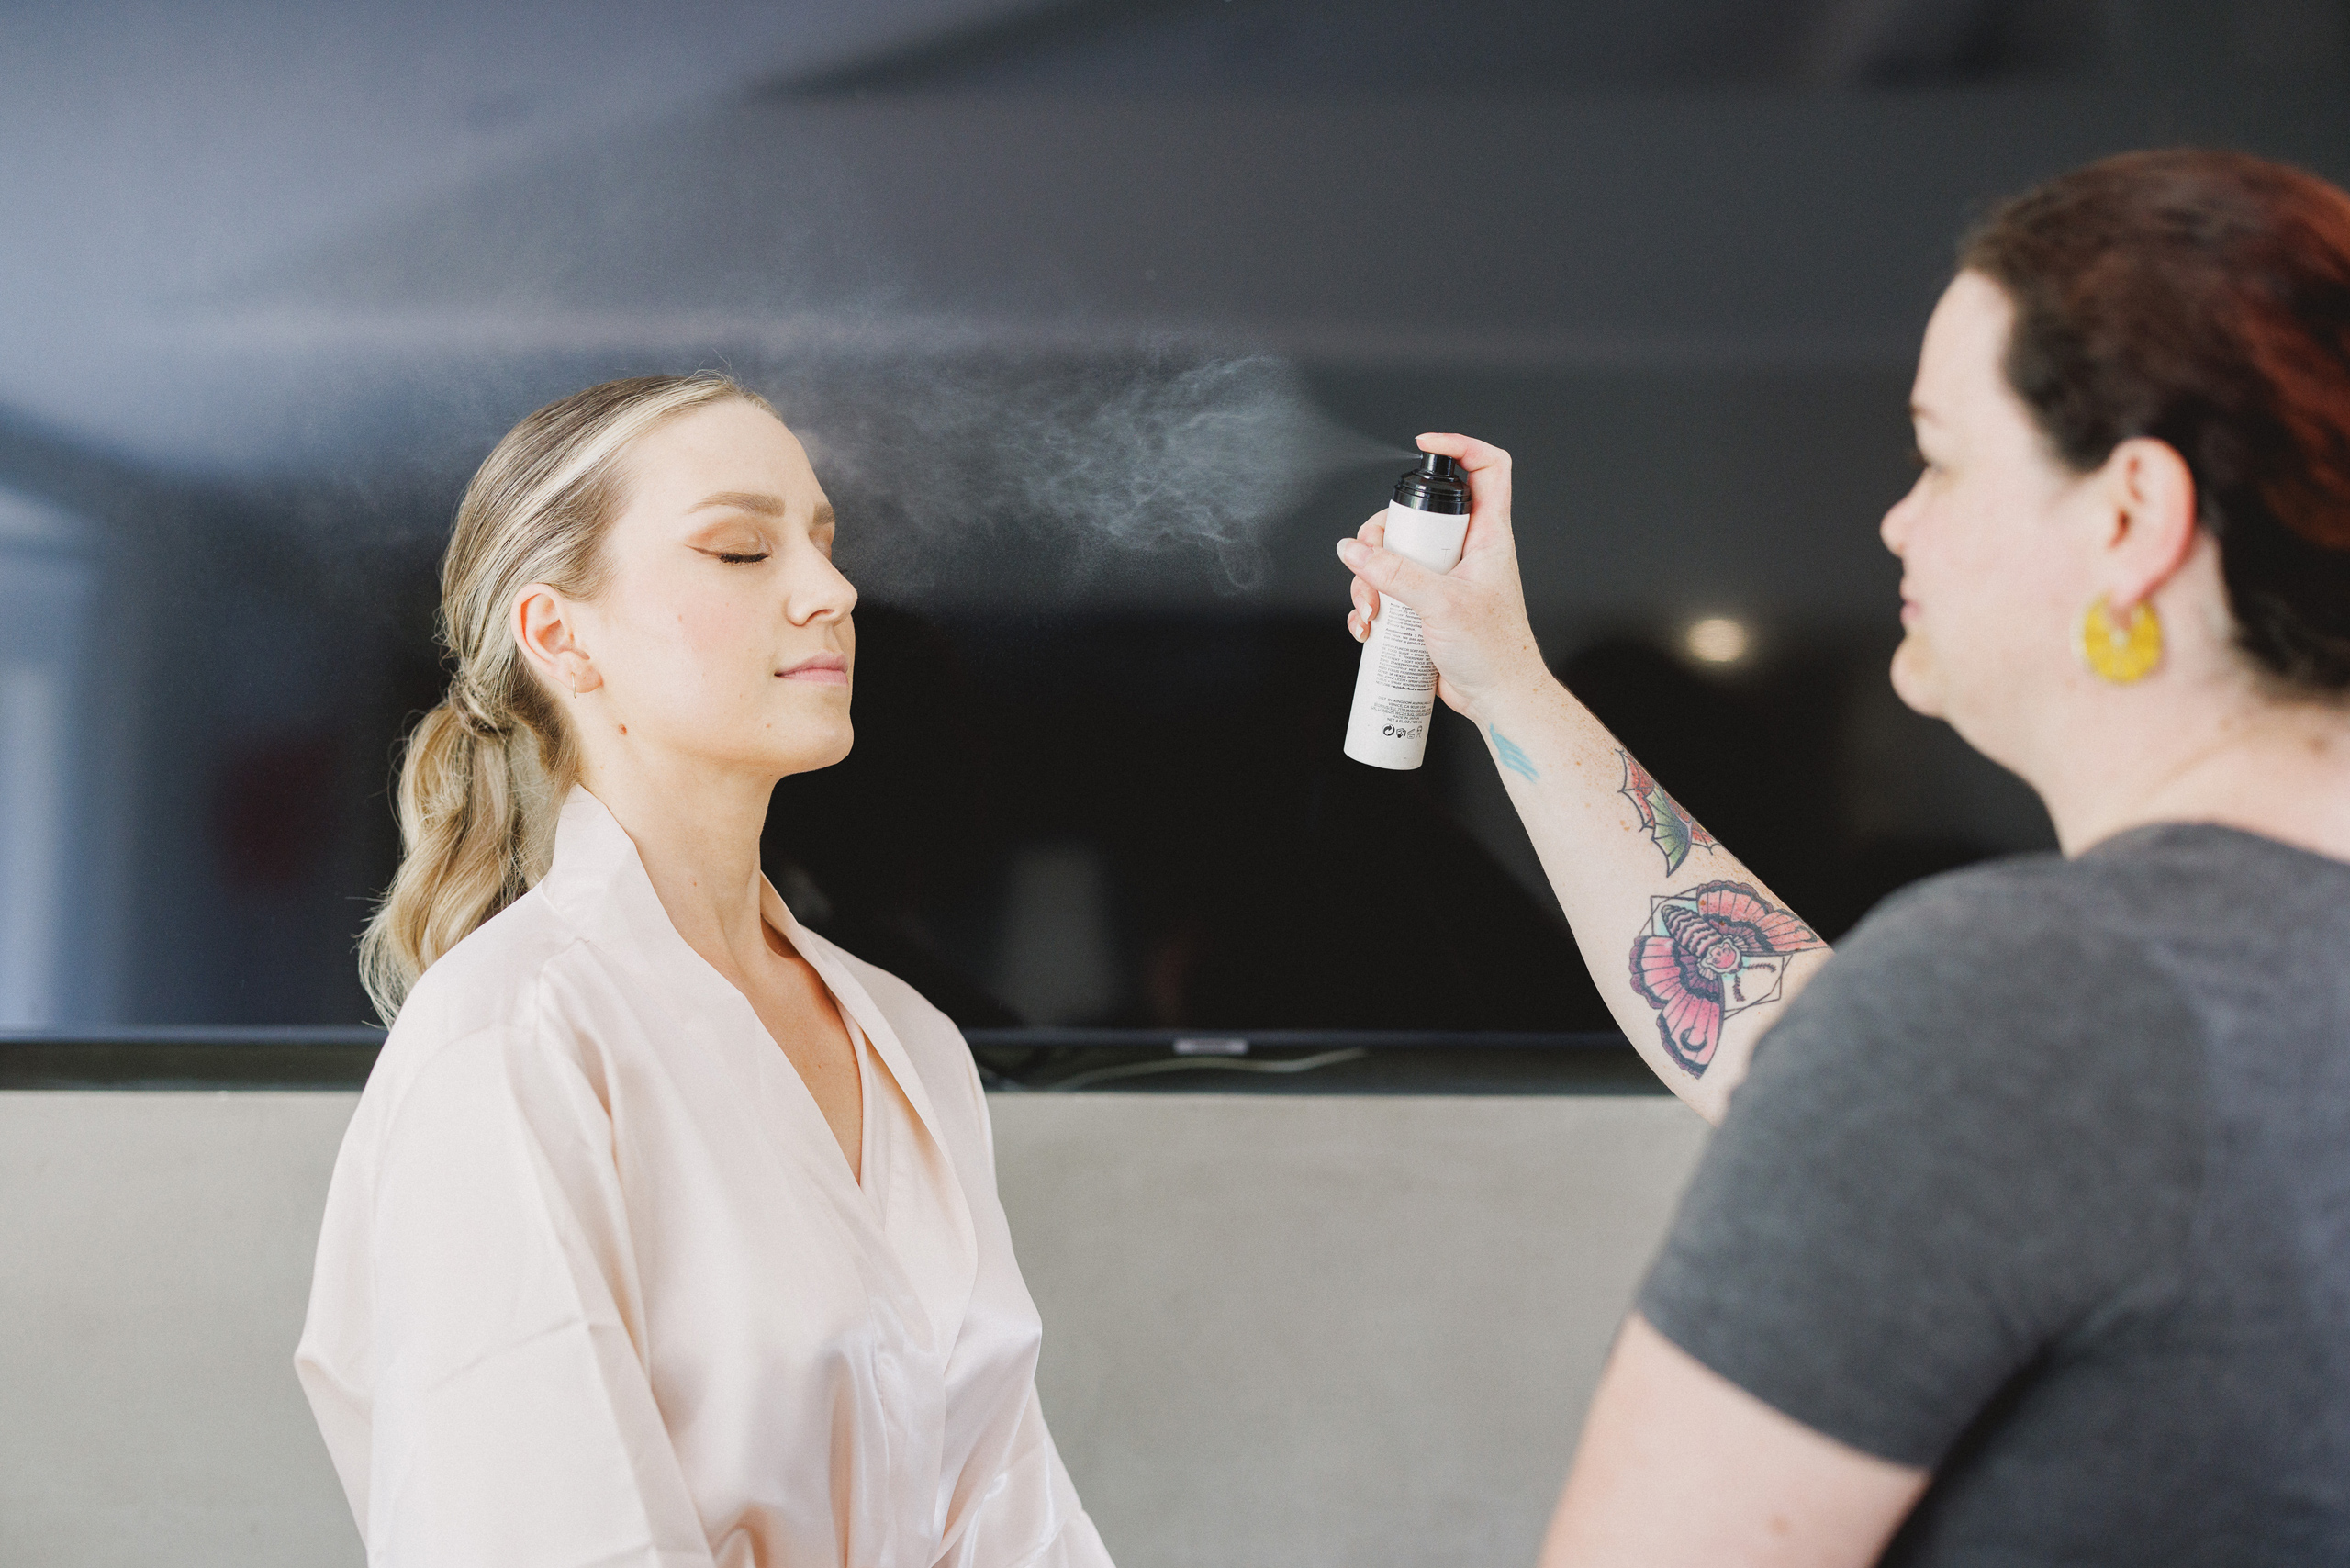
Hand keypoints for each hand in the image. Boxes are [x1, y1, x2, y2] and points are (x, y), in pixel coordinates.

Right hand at [1338, 433, 1549, 720]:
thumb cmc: (1494, 651)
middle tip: (1371, 559)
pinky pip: (1391, 589)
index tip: (1424, 446)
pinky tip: (1369, 627)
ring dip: (1370, 579)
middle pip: (1418, 514)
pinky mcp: (1429, 603)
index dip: (1460, 447)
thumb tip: (1354, 549)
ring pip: (1396, 554)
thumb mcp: (1441, 604)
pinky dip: (1373, 603)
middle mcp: (1467, 550)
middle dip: (1382, 535)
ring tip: (1370, 610)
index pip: (1487, 469)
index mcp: (1488, 534)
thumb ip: (1395, 573)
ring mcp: (1446, 576)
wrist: (1497, 696)